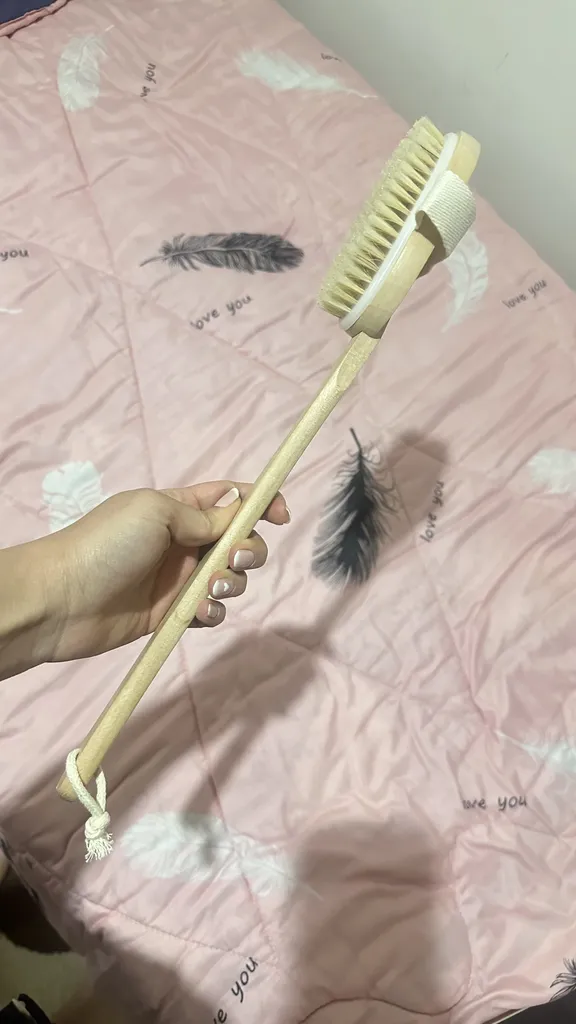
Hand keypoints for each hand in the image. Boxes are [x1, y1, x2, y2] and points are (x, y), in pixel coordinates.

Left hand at [33, 481, 288, 663]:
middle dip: (249, 549)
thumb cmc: (106, 544)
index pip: (230, 499)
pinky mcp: (174, 613)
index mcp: (179, 508)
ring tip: (209, 588)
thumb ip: (204, 516)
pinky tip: (199, 612)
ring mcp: (180, 578)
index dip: (260, 503)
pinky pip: (211, 610)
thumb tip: (237, 514)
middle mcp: (184, 541)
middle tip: (233, 558)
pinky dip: (213, 611)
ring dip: (232, 582)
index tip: (281, 515)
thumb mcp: (157, 512)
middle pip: (240, 542)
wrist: (63, 599)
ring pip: (230, 578)